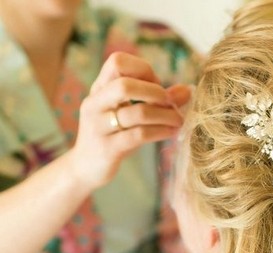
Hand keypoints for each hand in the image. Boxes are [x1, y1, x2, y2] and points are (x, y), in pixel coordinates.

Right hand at [66, 52, 190, 191]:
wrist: (85, 169)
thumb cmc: (113, 137)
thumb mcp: (129, 115)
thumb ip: (155, 100)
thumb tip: (187, 90)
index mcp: (98, 89)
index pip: (117, 62)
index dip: (143, 69)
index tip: (158, 86)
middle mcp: (95, 104)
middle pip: (124, 84)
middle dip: (155, 92)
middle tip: (171, 104)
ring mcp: (99, 126)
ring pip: (136, 113)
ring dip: (164, 115)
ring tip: (179, 120)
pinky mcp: (108, 149)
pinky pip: (138, 136)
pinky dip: (160, 132)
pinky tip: (172, 132)